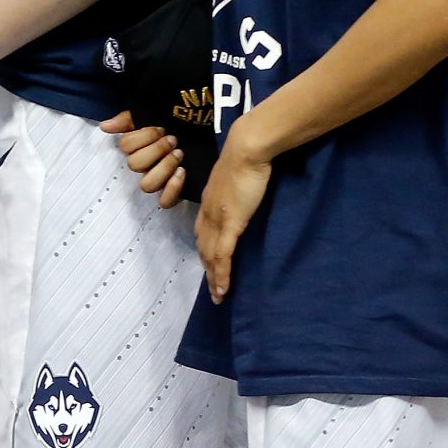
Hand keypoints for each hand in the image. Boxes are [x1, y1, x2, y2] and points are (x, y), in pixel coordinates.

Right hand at [100, 111, 188, 208]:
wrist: (201, 136)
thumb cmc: (174, 127)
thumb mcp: (150, 116)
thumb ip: (127, 120)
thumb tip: (104, 126)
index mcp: (137, 149)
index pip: (125, 147)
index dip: (142, 137)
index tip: (160, 129)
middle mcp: (144, 167)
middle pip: (135, 165)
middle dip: (156, 150)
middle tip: (173, 140)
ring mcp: (158, 181)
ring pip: (147, 185)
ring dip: (163, 168)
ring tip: (179, 154)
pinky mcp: (174, 194)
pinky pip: (165, 201)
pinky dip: (172, 188)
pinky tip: (182, 172)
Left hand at [195, 137, 272, 302]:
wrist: (246, 150)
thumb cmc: (246, 159)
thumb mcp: (236, 178)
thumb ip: (234, 191)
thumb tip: (242, 197)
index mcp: (208, 201)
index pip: (202, 232)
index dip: (204, 250)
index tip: (208, 265)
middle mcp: (207, 212)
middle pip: (203, 247)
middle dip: (207, 270)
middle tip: (212, 289)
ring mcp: (216, 219)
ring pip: (210, 256)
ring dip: (213, 278)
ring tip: (218, 296)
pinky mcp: (229, 224)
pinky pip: (222, 255)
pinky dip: (221, 274)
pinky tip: (222, 289)